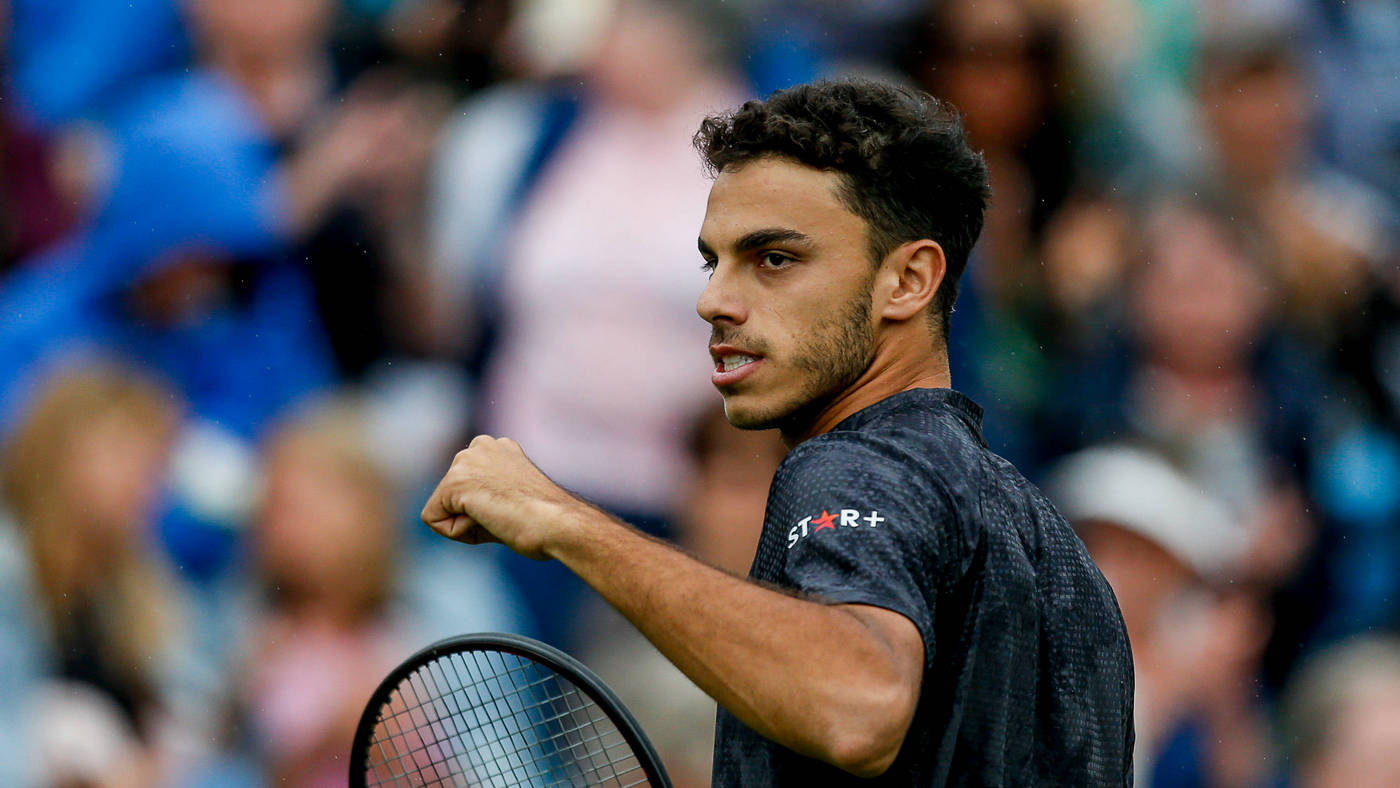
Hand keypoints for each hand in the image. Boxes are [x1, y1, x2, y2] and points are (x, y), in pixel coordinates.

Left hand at [420, 435, 580, 559]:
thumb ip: (488, 495)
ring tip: (501, 516)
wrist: (557, 523)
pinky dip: (458, 532)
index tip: (516, 508)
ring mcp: (466, 461)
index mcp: (497, 447)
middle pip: (451, 497)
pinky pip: (435, 520)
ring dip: (467, 523)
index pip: (468, 489)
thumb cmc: (545, 521)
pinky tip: (489, 520)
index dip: (487, 510)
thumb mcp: (513, 498)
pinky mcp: (455, 482)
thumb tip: (471, 507)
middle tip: (509, 514)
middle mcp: (480, 445)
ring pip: (442, 508)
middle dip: (472, 515)